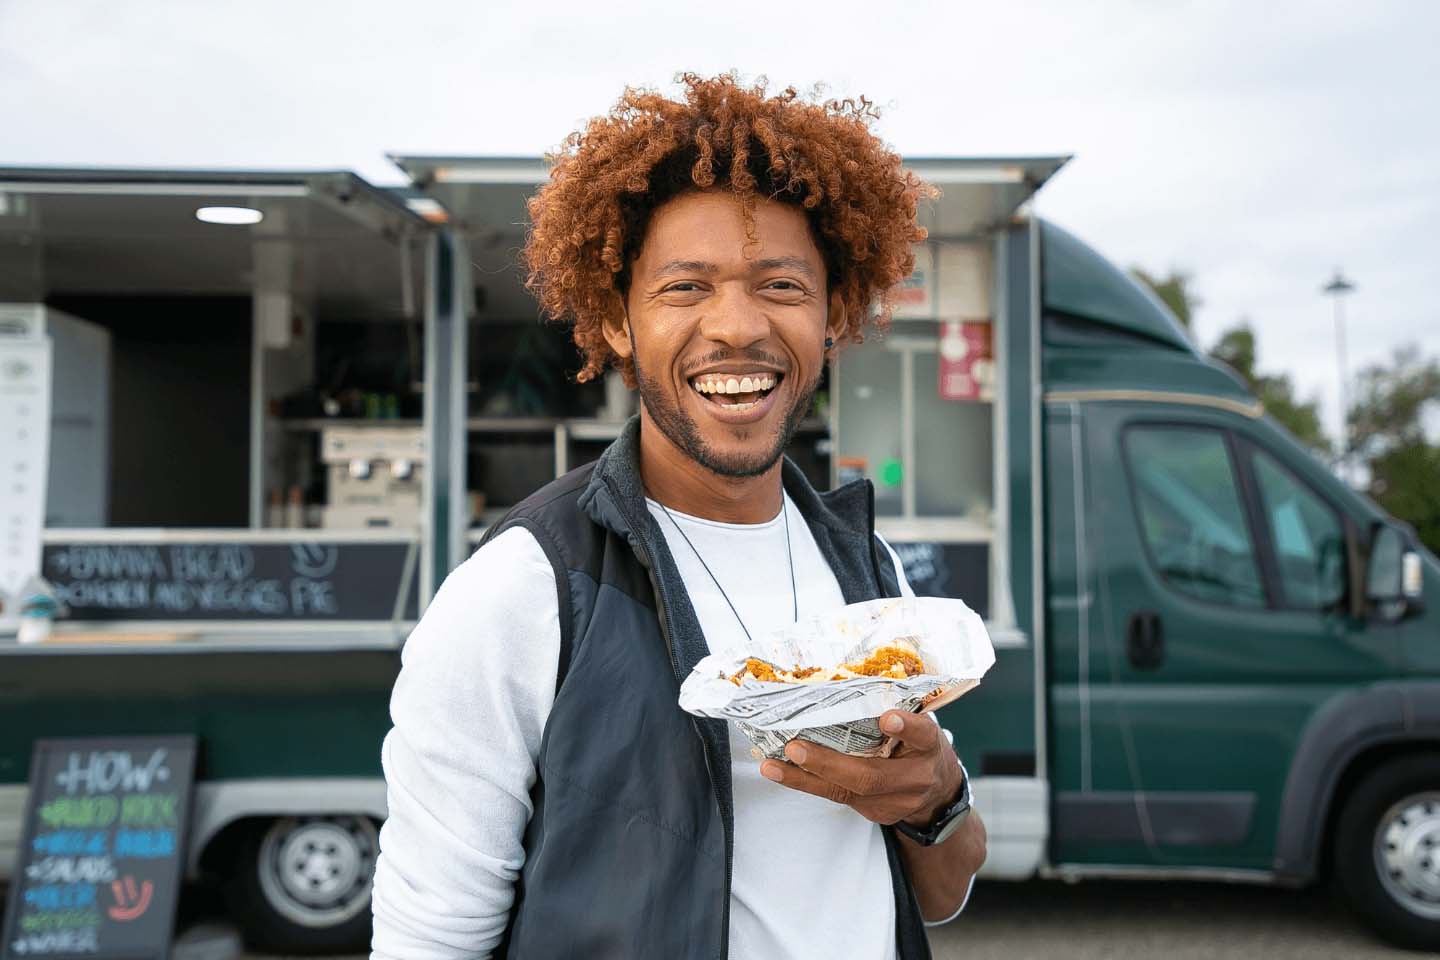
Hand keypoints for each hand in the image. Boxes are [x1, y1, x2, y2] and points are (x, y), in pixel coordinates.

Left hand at [760, 710, 964, 826]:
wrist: (937, 792)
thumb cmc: (919, 746)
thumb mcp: (919, 724)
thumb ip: (894, 710)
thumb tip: (848, 684)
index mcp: (928, 746)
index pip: (921, 735)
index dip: (905, 727)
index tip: (887, 717)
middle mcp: (914, 778)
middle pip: (871, 776)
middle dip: (829, 764)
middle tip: (796, 748)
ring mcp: (894, 802)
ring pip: (846, 792)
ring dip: (805, 778)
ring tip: (774, 765)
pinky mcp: (876, 814)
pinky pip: (838, 798)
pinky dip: (807, 783)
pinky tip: (781, 772)